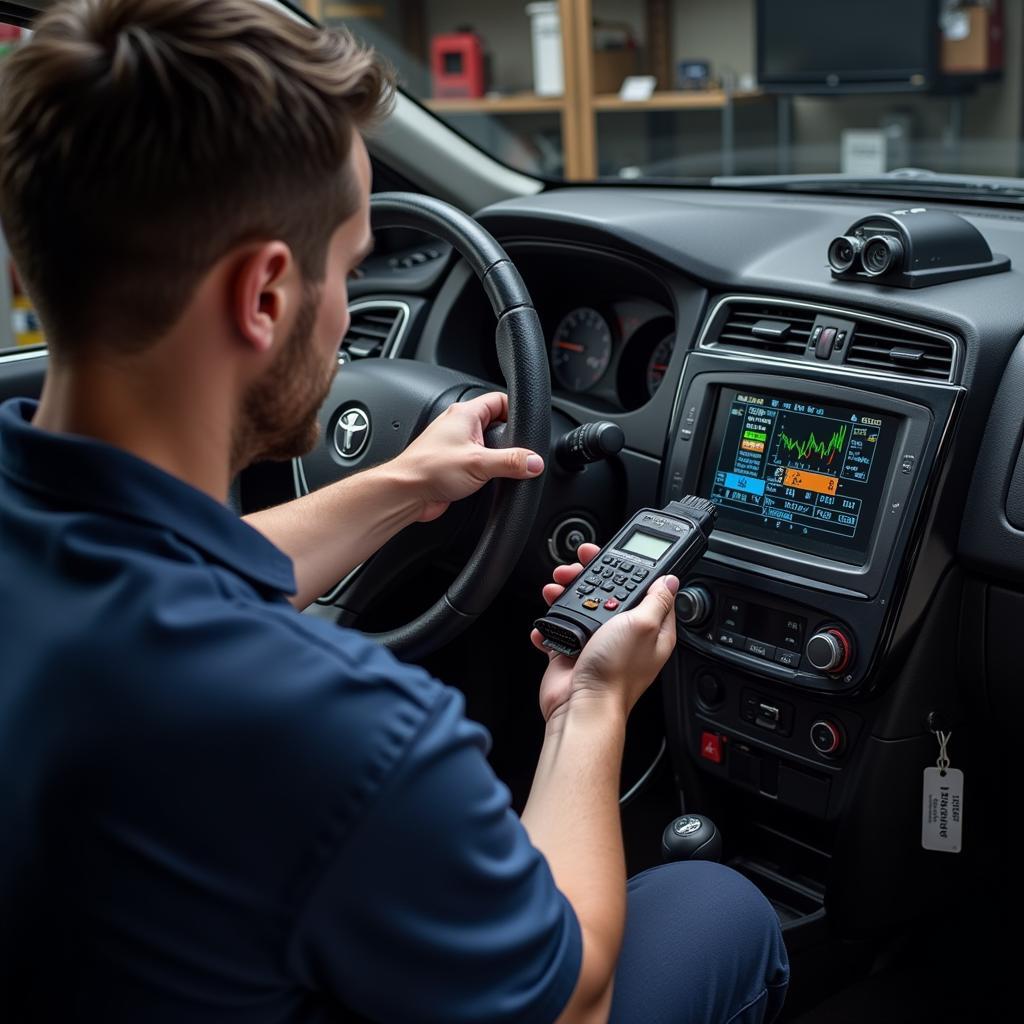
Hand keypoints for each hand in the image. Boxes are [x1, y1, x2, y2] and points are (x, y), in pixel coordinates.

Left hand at [392, 392, 543, 522]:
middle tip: (521, 451)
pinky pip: (478, 461)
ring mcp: (456, 445)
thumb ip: (511, 462)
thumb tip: (534, 461)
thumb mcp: (479, 463)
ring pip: (487, 444)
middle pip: (496, 423)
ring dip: (498, 456)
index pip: (499, 400)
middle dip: (510, 438)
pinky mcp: (454, 464)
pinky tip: (491, 479)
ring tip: (506, 467)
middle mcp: (459, 426)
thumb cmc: (429, 470)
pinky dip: (487, 469)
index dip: (516, 411)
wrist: (406, 493)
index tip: (529, 427)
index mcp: (464, 414)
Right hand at [530, 543, 678, 722]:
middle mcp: (626, 636)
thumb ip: (656, 599)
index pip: (649, 590)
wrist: (582, 706)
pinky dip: (551, 622)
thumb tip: (670, 579)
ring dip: (566, 593)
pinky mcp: (573, 653)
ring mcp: (598, 644)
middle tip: (577, 564)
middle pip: (609, 593)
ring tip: (556, 587)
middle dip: (590, 575)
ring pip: (581, 607)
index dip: (633, 569)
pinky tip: (549, 618)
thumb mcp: (644, 624)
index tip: (615, 553)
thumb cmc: (615, 672)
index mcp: (652, 630)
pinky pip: (560, 630)